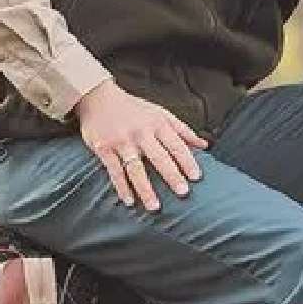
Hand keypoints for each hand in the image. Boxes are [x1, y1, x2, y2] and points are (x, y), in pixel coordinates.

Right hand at [74, 79, 207, 210]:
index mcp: (157, 124)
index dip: (187, 161)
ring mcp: (122, 141)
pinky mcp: (104, 148)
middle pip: (159, 157)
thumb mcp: (160, 113)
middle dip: (172, 175)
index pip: (176, 145)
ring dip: (145, 189)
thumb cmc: (133, 108)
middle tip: (183, 192)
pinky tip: (129, 201)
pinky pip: (115, 171)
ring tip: (155, 206)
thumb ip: (182, 130)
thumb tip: (204, 145)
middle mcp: (141, 133)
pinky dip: (122, 187)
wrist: (98, 97)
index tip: (196, 177)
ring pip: (136, 168)